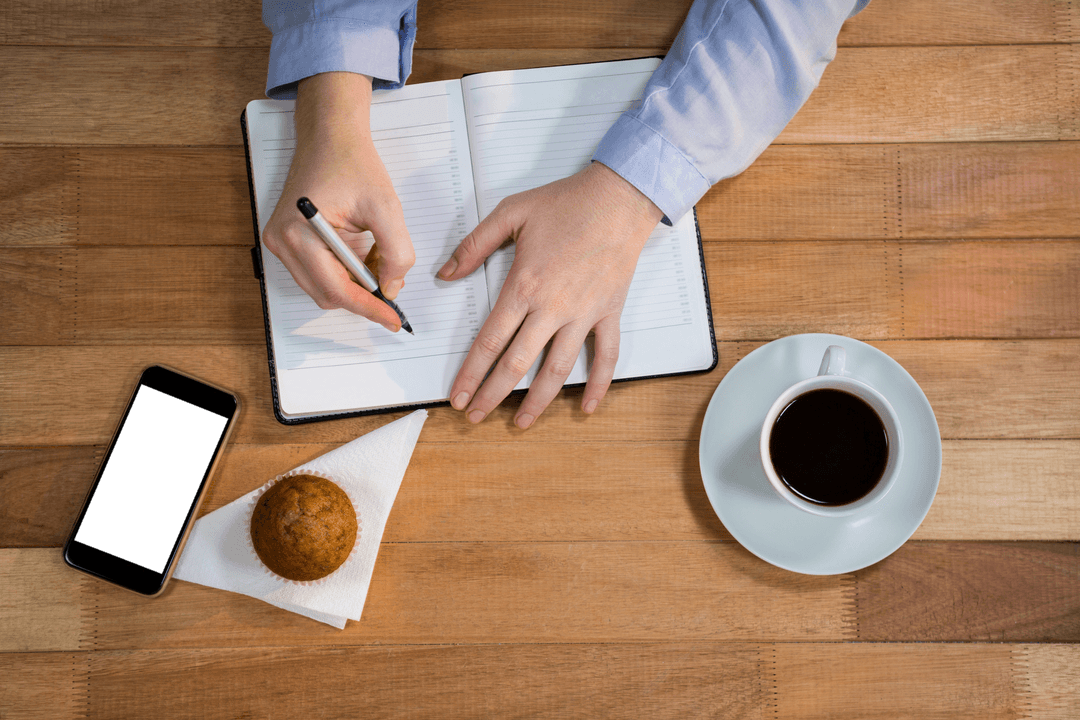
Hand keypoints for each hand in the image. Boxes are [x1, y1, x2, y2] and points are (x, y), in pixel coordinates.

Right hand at [261, 72, 414, 331]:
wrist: (330, 138)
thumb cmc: (352, 163)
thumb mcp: (386, 207)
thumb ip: (396, 252)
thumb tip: (391, 288)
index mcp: (299, 232)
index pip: (336, 289)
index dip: (369, 308)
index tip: (394, 319)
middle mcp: (281, 242)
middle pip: (328, 294)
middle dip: (363, 294)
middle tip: (392, 280)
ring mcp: (280, 243)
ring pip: (324, 288)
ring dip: (354, 282)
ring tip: (374, 255)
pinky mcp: (287, 242)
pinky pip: (319, 274)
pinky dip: (344, 272)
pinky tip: (360, 251)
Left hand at [438, 162, 663, 428]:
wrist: (619, 198)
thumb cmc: (568, 203)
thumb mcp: (510, 213)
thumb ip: (474, 245)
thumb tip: (446, 272)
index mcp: (524, 286)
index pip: (489, 342)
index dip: (471, 374)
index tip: (459, 395)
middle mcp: (552, 308)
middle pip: (516, 364)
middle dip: (493, 395)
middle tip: (476, 416)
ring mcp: (583, 315)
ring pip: (557, 369)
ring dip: (538, 401)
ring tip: (521, 422)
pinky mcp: (609, 313)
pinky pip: (605, 356)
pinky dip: (598, 384)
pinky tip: (587, 406)